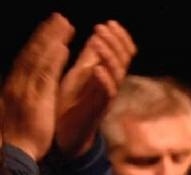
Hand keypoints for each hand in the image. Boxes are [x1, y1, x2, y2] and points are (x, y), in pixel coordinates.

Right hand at [0, 14, 72, 161]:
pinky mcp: (35, 99)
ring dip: (51, 39)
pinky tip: (62, 47)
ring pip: (39, 59)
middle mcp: (18, 84)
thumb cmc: (18, 138)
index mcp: (16, 87)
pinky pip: (45, 75)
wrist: (12, 154)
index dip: (39, 44)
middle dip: (46, 34)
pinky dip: (52, 60)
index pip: (28, 61)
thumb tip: (27, 87)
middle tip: (60, 18)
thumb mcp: (20, 113)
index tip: (50, 30)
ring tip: (65, 24)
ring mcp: (25, 89)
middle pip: (32, 54)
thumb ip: (24, 97)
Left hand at [54, 20, 134, 157]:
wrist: (66, 135)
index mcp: (107, 75)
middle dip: (114, 42)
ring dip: (108, 56)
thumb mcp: (80, 74)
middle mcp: (110, 85)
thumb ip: (90, 58)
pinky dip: (103, 80)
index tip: (110, 23)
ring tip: (98, 41)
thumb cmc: (73, 104)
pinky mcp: (98, 110)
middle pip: (123, 61)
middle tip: (101, 28)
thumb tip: (96, 38)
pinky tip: (97, 69)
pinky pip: (107, 95)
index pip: (123, 54)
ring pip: (117, 75)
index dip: (120, 38)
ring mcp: (105, 98)